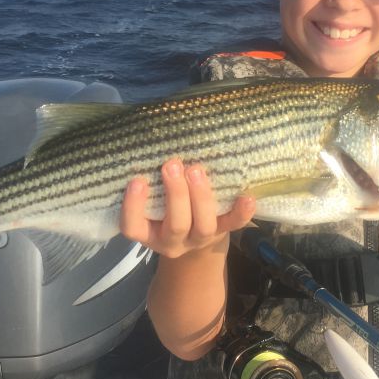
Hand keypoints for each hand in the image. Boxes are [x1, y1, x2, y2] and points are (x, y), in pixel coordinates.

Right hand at [119, 158, 255, 258]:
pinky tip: (247, 197)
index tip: (137, 180)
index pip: (132, 227)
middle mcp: (172, 240)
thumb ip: (149, 179)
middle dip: (176, 194)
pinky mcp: (222, 232)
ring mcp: (199, 239)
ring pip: (203, 226)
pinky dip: (241, 212)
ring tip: (196, 170)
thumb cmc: (163, 205)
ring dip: (201, 197)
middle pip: (175, 225)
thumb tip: (153, 138)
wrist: (193, 234)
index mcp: (147, 232)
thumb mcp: (151, 198)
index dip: (133, 207)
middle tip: (172, 164)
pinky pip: (233, 225)